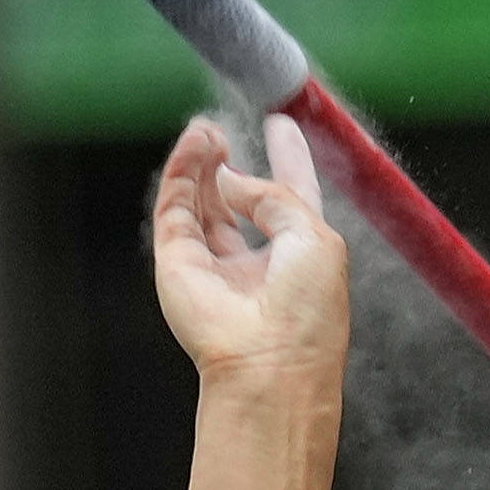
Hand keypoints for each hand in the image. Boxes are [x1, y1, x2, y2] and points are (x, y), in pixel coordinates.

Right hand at [153, 112, 348, 385]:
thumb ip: (276, 196)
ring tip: (208, 131)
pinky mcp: (178, 264)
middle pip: (239, 201)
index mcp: (299, 257)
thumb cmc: (306, 312)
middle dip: (232, 164)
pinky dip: (183, 170)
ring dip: (204, 162)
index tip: (280, 126)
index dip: (287, 161)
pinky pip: (176, 206)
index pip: (289, 200)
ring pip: (203, 201)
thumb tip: (232, 177)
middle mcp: (256, 263)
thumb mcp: (314, 236)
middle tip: (225, 128)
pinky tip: (196, 144)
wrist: (269, 363)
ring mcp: (214, 265)